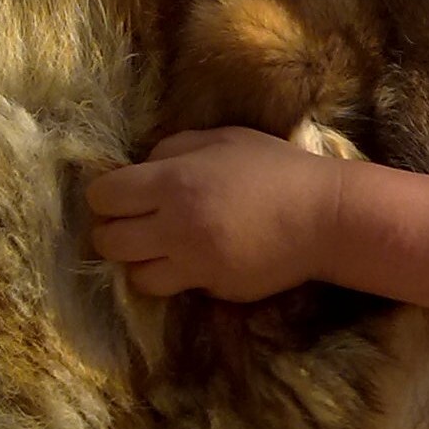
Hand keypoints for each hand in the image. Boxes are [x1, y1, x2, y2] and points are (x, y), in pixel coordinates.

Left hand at [86, 127, 339, 300]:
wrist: (325, 217)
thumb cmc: (276, 169)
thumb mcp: (224, 139)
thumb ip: (174, 148)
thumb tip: (141, 167)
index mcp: (174, 182)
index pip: (103, 197)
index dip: (106, 195)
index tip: (122, 195)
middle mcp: (175, 226)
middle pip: (108, 242)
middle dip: (114, 231)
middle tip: (136, 223)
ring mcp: (194, 264)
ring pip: (134, 276)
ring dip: (142, 261)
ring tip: (161, 248)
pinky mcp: (213, 289)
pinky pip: (176, 288)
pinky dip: (179, 276)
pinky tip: (199, 259)